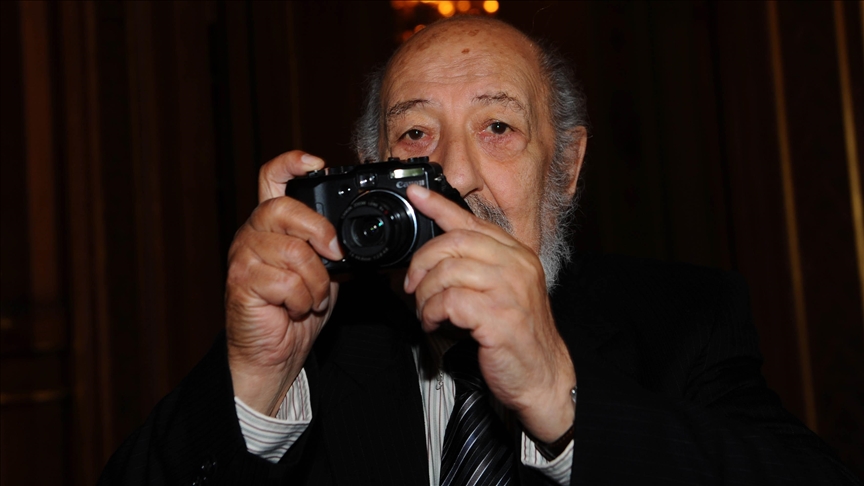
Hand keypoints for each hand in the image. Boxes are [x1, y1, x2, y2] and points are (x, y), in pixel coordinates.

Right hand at [225, 151, 342, 415]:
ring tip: (312, 298)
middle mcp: (252, 234)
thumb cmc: (296, 311)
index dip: (291, 163)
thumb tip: (358, 236)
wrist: (274, 353)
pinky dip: (302, 300)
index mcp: (272, 225)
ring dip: (315, 281)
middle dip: (318, 231)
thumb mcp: (324, 272)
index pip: (271, 178)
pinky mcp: (241, 283)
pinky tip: (296, 309)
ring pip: (291, 251)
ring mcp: (243, 257)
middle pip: (282, 209)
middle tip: (334, 256)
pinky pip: (286, 281)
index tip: (316, 163)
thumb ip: (331, 248)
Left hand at [403, 184, 575, 442]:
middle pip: (454, 241)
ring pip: (448, 271)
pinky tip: (435, 324)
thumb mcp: (503, 292)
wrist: (543, 377)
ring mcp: (510, 290)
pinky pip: (450, 301)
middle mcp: (516, 266)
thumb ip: (477, 269)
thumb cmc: (518, 337)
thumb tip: (432, 258)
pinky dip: (432, 312)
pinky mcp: (498, 316)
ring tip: (425, 311)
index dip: (439, 205)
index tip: (415, 194)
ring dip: (424, 293)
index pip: (473, 221)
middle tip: (412, 284)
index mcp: (517, 255)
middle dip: (422, 261)